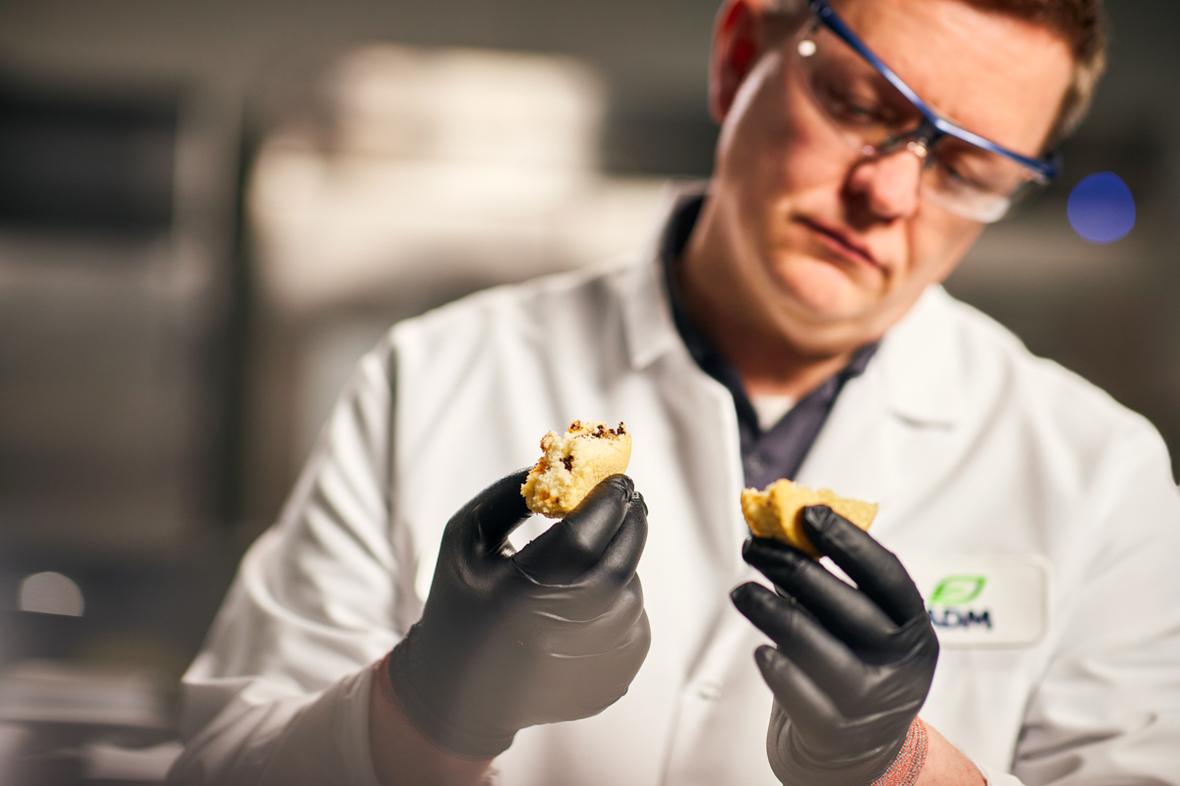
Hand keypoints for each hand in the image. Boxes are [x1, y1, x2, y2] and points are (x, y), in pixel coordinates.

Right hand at [387, 470, 649, 757]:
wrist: (463, 694)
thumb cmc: (462, 602)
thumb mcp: (466, 538)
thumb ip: (510, 494)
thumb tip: (564, 466)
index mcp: (529, 588)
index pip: (592, 527)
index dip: (611, 495)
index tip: (619, 477)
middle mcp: (573, 625)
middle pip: (625, 553)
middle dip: (631, 518)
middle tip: (627, 499)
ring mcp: (599, 655)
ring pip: (632, 586)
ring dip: (618, 564)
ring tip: (580, 568)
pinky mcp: (618, 675)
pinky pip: (634, 620)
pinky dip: (616, 603)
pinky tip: (580, 609)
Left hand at [731, 505, 938, 784]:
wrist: (863, 748)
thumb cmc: (857, 665)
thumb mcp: (868, 627)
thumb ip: (835, 581)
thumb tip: (782, 527)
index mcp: (913, 627)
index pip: (886, 574)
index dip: (849, 540)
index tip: (808, 512)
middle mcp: (899, 663)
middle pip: (843, 605)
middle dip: (793, 568)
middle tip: (755, 548)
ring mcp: (869, 699)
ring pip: (814, 645)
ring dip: (771, 611)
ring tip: (742, 592)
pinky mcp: (835, 730)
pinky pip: (798, 693)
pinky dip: (778, 668)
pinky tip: (761, 649)